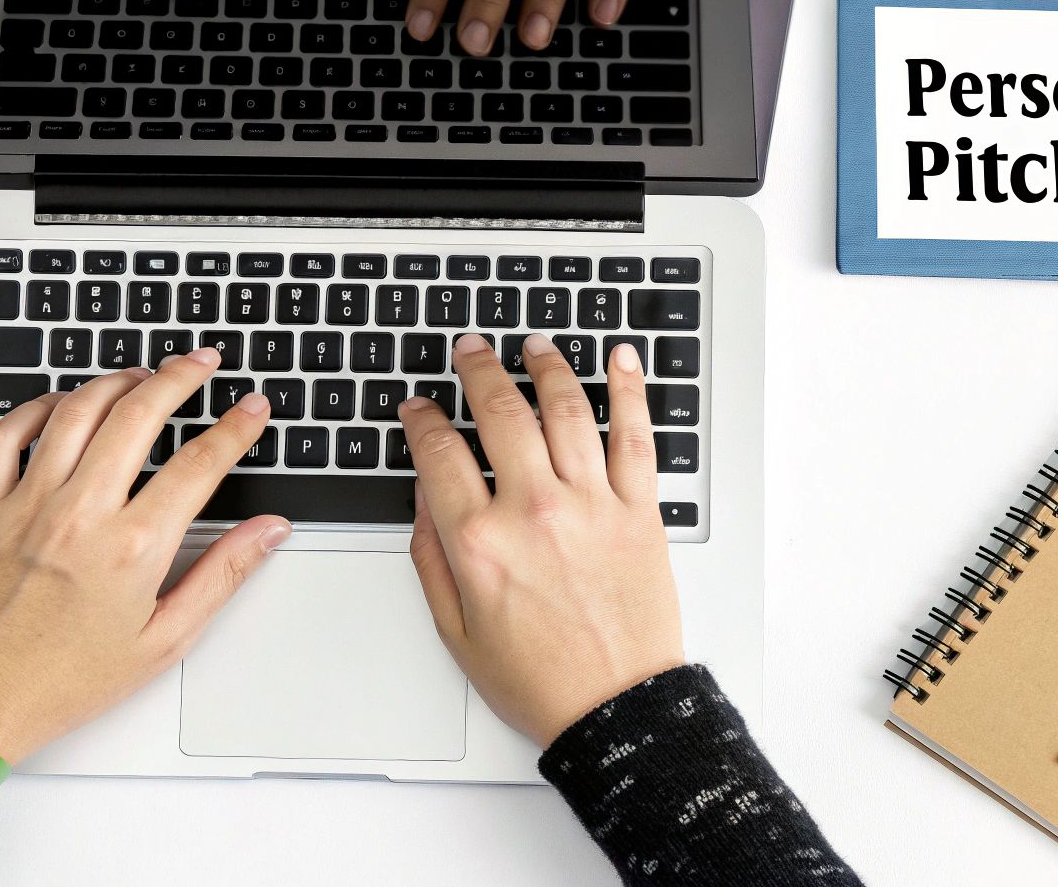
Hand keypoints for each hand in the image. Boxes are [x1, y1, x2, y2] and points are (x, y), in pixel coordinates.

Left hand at [0, 349, 285, 810]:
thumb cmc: (67, 681)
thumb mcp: (165, 639)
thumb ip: (223, 575)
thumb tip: (267, 532)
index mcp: (133, 548)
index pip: (199, 463)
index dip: (235, 428)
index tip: (252, 409)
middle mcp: (80, 514)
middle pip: (138, 414)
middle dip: (179, 378)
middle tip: (202, 363)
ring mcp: (28, 504)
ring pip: (76, 411)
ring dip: (117, 381)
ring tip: (143, 374)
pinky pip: (8, 434)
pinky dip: (38, 407)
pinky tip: (64, 403)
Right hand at [399, 333, 681, 746]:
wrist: (616, 709)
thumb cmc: (540, 679)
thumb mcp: (456, 629)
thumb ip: (432, 557)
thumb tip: (424, 499)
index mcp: (479, 542)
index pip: (439, 453)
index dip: (423, 419)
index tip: (419, 406)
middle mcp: (534, 512)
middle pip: (501, 413)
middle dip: (479, 370)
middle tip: (471, 350)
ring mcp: (591, 506)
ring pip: (566, 410)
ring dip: (546, 367)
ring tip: (534, 347)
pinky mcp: (639, 512)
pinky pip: (635, 436)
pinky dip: (630, 390)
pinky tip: (620, 359)